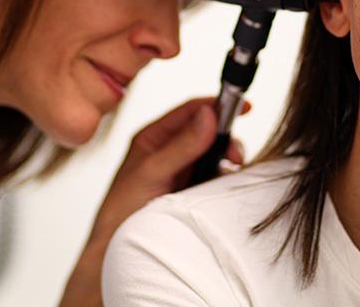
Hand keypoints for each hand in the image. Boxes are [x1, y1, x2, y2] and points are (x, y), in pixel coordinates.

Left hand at [59, 98, 244, 306]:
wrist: (115, 255)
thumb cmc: (120, 212)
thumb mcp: (150, 173)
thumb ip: (180, 146)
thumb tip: (208, 115)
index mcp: (154, 137)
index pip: (190, 111)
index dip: (217, 105)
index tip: (244, 106)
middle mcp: (170, 150)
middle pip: (208, 131)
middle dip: (226, 138)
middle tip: (236, 155)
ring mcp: (183, 171)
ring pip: (215, 153)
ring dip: (228, 158)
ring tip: (232, 170)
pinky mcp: (193, 191)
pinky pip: (216, 176)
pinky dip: (227, 177)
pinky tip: (228, 185)